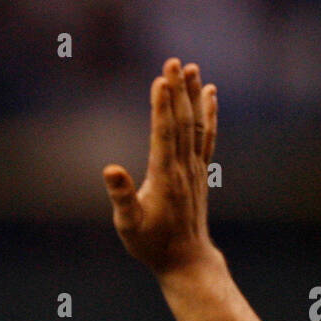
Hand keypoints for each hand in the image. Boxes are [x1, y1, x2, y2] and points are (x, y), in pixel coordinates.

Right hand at [103, 58, 220, 280]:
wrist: (186, 259)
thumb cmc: (152, 244)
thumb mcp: (128, 225)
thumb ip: (121, 196)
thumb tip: (110, 170)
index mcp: (165, 176)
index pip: (164, 133)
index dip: (162, 105)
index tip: (161, 79)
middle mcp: (184, 168)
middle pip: (182, 121)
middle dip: (177, 91)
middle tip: (174, 62)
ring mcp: (195, 168)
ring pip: (197, 124)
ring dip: (194, 95)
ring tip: (192, 68)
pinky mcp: (200, 171)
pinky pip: (207, 135)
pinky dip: (209, 113)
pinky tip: (210, 94)